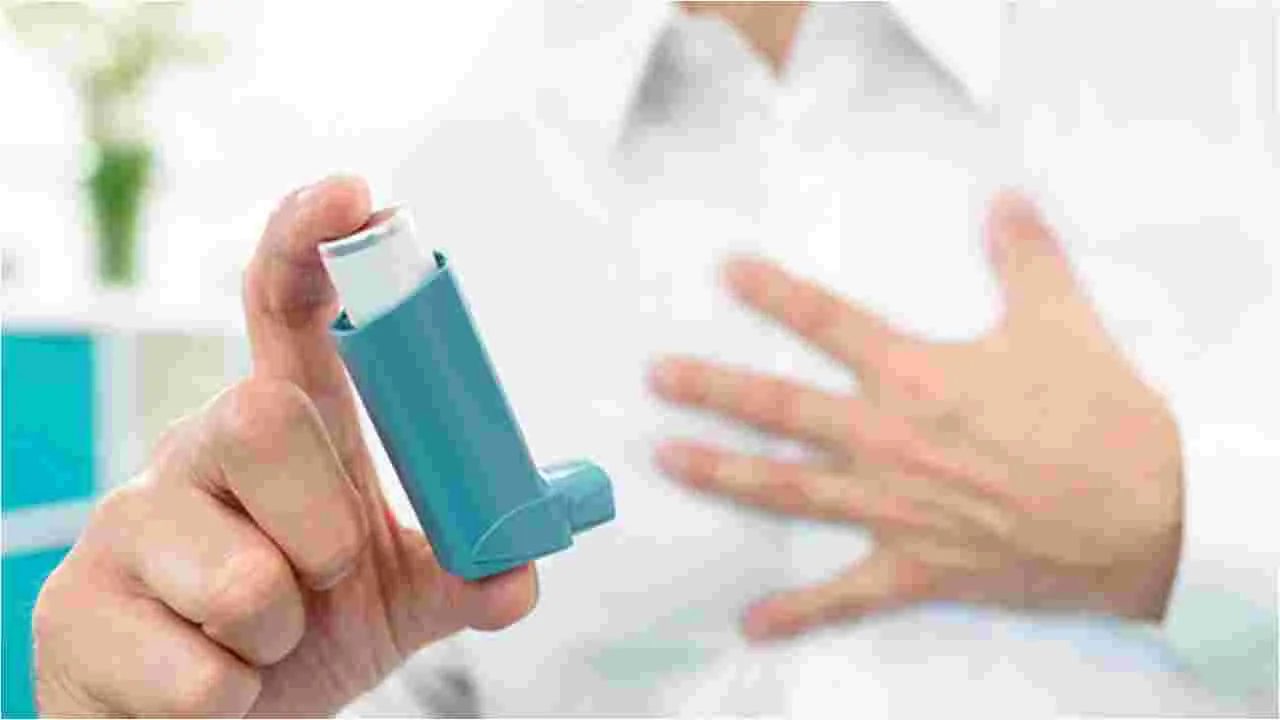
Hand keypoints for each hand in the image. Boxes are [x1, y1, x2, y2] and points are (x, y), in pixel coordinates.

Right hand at [33, 176, 536, 715]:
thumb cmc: (297, 638)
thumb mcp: (394, 601)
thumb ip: (460, 573)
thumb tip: (520, 567)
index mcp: (282, 430)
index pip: (284, 309)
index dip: (311, 244)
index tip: (354, 197)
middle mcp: (197, 449)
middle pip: (262, 417)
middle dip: (325, 527)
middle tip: (326, 578)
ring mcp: (125, 522)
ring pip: (242, 578)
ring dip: (281, 637)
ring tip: (258, 645)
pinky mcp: (71, 609)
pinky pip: (197, 676)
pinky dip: (233, 703)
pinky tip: (210, 691)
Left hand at [650, 193, 1182, 640]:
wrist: (1148, 516)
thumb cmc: (1104, 419)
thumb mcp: (1063, 320)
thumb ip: (1025, 255)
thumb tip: (1004, 201)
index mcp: (916, 376)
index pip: (826, 322)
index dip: (772, 293)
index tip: (725, 272)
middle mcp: (888, 439)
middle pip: (779, 408)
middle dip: (712, 390)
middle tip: (658, 377)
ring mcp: (893, 508)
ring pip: (786, 488)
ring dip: (720, 474)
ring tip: (665, 459)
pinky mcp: (915, 568)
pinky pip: (844, 596)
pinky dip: (797, 613)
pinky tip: (751, 622)